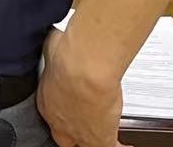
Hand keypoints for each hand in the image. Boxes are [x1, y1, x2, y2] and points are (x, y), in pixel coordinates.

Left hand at [38, 30, 124, 146]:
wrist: (82, 67)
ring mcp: (79, 132)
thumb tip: (58, 37)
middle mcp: (60, 120)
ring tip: (105, 131)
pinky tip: (125, 145)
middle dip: (73, 133)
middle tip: (86, 122)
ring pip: (85, 144)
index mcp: (47, 101)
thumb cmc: (67, 54)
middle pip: (65, 137)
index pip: (54, 115)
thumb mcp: (53, 49)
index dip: (63, 114)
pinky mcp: (99, 139)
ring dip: (94, 139)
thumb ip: (57, 50)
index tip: (72, 105)